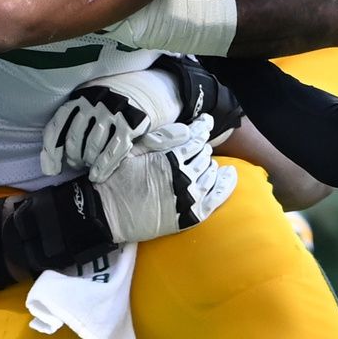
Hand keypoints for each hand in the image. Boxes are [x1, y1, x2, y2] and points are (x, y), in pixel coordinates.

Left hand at [41, 67, 182, 181]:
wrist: (134, 96)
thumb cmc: (99, 113)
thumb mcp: (80, 114)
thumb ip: (62, 135)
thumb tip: (48, 169)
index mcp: (77, 99)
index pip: (57, 125)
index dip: (50, 151)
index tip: (51, 170)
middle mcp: (93, 103)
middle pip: (74, 139)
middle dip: (73, 158)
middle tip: (76, 164)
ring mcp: (111, 114)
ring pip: (92, 147)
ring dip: (88, 162)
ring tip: (89, 166)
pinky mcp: (128, 125)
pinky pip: (112, 152)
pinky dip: (102, 167)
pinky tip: (97, 176)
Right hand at [94, 114, 237, 242]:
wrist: (108, 215)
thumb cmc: (117, 179)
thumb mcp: (134, 150)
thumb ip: (162, 138)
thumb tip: (188, 128)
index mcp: (169, 158)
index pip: (195, 138)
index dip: (201, 128)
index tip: (204, 122)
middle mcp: (183, 177)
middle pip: (204, 155)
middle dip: (201, 148)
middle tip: (195, 146)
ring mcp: (188, 197)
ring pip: (211, 173)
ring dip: (209, 164)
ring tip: (204, 161)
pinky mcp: (190, 216)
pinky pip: (216, 198)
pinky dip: (225, 185)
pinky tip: (229, 174)